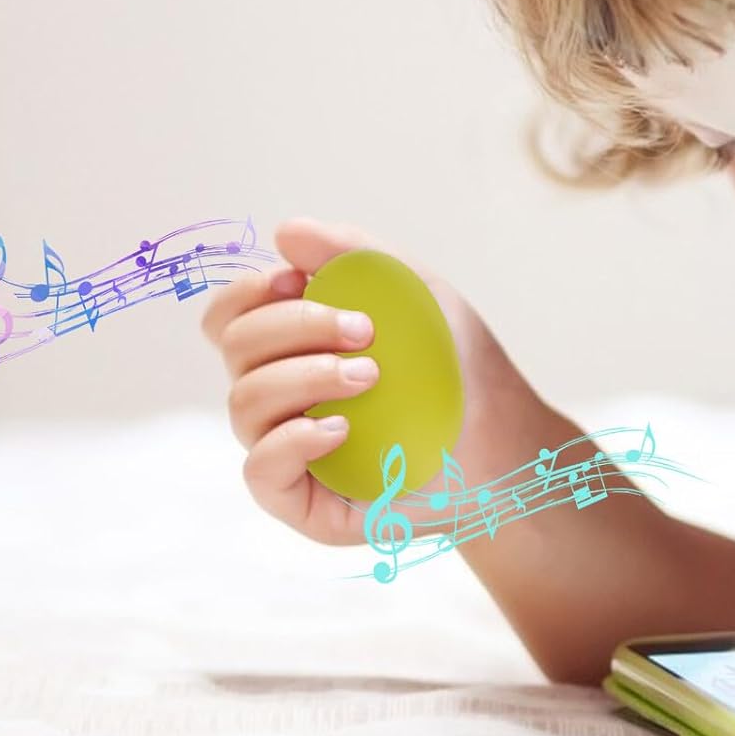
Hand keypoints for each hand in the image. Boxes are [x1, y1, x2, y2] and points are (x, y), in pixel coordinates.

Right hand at [201, 216, 543, 546]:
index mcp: (288, 348)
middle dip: (294, 325)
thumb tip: (285, 233)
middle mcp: (277, 398)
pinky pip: (259, 469)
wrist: (505, 440)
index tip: (296, 279)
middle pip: (235, 349)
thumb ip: (354, 255)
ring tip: (370, 376)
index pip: (230, 317)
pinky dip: (292, 440)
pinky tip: (342, 429)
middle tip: (366, 330)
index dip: (246, 292)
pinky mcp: (303, 503)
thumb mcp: (417, 292)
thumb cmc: (457, 367)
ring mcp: (286, 451)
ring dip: (305, 377)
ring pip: (244, 404)